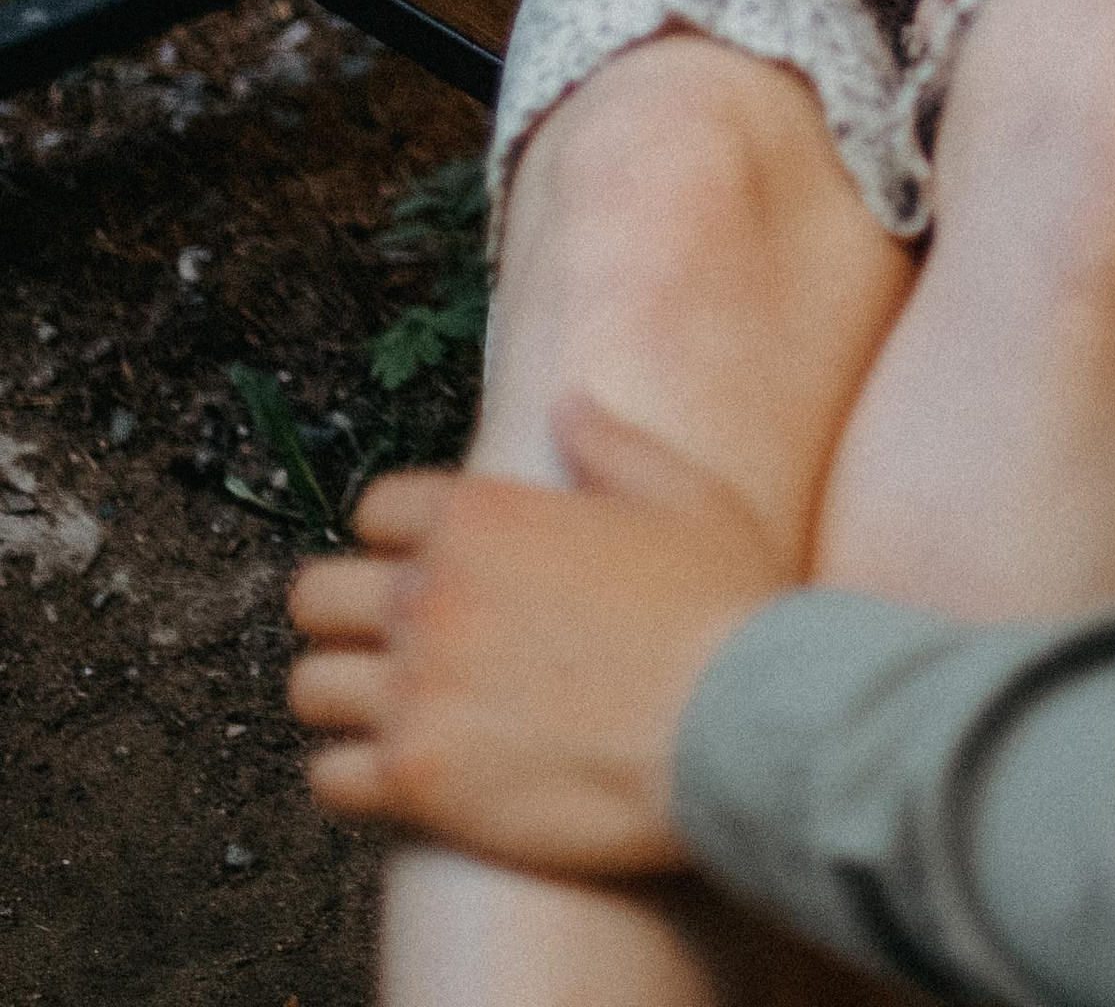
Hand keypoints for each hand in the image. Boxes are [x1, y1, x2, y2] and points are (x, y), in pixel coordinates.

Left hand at [286, 395, 786, 876]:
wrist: (737, 729)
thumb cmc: (718, 609)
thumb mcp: (682, 494)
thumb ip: (609, 443)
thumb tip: (568, 403)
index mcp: (482, 516)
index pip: (374, 508)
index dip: (396, 533)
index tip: (420, 560)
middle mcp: (432, 596)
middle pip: (316, 596)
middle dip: (343, 611)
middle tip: (386, 637)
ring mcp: (418, 691)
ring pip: (309, 687)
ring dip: (341, 693)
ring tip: (383, 707)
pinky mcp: (419, 780)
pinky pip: (329, 777)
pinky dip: (351, 777)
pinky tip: (394, 773)